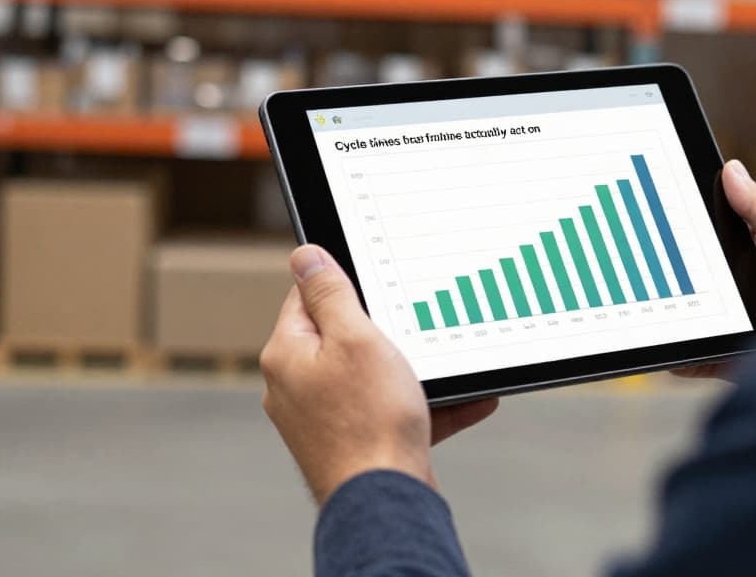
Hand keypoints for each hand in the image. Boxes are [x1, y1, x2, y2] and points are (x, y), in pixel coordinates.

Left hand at [261, 245, 498, 504]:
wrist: (386, 500)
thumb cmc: (370, 421)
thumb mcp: (355, 337)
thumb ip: (330, 293)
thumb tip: (305, 255)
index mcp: (288, 355)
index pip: (307, 297)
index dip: (345, 285)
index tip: (379, 285)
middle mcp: (297, 387)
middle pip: (341, 337)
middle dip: (386, 332)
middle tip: (417, 327)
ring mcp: (323, 419)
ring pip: (371, 377)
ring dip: (413, 370)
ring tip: (448, 367)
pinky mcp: (352, 444)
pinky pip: (390, 412)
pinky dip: (425, 405)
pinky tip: (467, 400)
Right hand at [675, 160, 755, 379]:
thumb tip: (732, 170)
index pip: (732, 223)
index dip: (703, 214)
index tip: (668, 205)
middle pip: (710, 266)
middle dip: (683, 263)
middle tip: (653, 255)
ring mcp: (750, 320)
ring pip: (701, 308)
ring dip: (680, 308)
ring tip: (654, 301)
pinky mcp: (739, 355)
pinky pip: (702, 352)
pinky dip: (685, 353)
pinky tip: (670, 348)